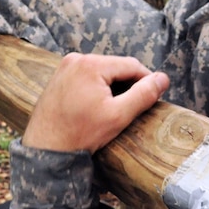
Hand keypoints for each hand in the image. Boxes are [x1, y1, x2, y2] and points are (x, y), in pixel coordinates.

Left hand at [22, 53, 169, 153]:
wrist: (45, 150)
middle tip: (134, 107)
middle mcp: (76, 59)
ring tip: (115, 109)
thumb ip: (143, 95)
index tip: (154, 97)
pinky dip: (97, 88)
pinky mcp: (59, 77)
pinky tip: (98, 107)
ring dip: (113, 86)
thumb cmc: (80, 134)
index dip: (147, 80)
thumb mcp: (118, 116)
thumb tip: (163, 79)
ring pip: (102, 72)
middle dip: (128, 84)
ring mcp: (65, 67)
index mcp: (91, 64)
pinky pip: (87, 76)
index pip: (131, 65)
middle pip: (115, 67)